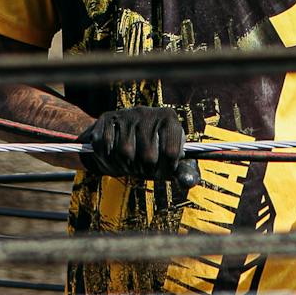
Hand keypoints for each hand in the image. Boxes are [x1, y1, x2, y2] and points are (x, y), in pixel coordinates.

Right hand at [79, 106, 202, 190]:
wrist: (118, 138)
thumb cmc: (151, 151)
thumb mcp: (169, 159)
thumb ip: (182, 171)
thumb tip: (189, 182)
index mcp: (168, 117)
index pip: (171, 151)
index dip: (166, 168)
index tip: (163, 170)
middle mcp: (147, 112)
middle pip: (148, 155)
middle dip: (145, 169)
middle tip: (143, 168)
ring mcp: (125, 114)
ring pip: (126, 151)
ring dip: (126, 166)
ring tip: (129, 164)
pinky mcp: (106, 119)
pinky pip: (106, 148)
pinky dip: (110, 161)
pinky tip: (115, 159)